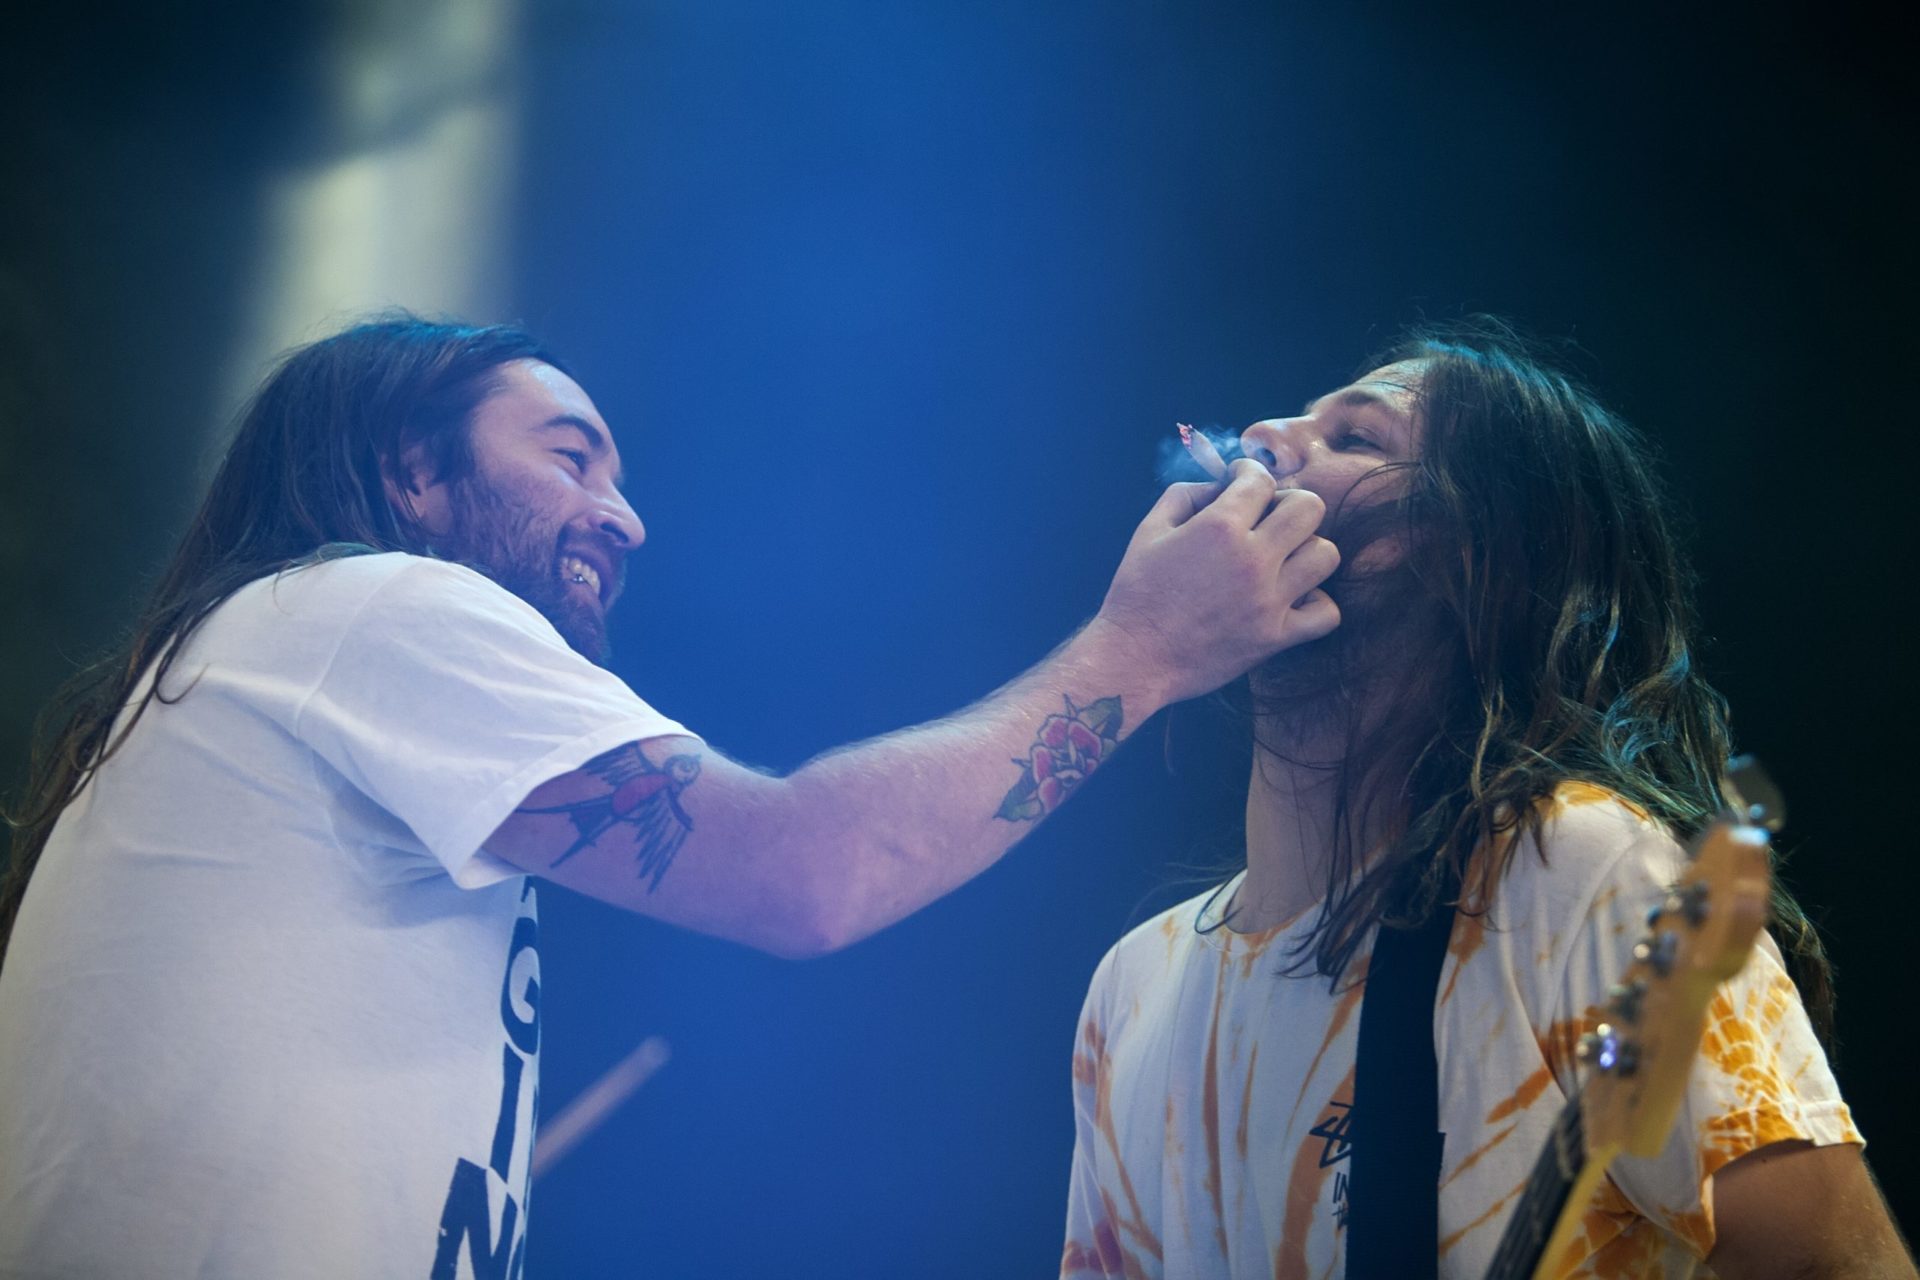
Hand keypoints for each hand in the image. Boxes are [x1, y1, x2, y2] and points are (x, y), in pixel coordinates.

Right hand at [1092, 459, 1340, 704]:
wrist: (1135, 659)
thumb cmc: (1135, 593)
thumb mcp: (1148, 530)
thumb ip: (1185, 495)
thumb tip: (1219, 486)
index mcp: (1219, 527)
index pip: (1262, 479)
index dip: (1249, 474)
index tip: (1239, 483)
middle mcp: (1252, 559)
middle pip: (1309, 507)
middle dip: (1288, 503)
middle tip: (1268, 518)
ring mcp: (1269, 600)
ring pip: (1326, 555)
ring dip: (1306, 550)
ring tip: (1282, 560)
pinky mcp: (1276, 637)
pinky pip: (1327, 613)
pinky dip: (1316, 603)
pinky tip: (1291, 599)